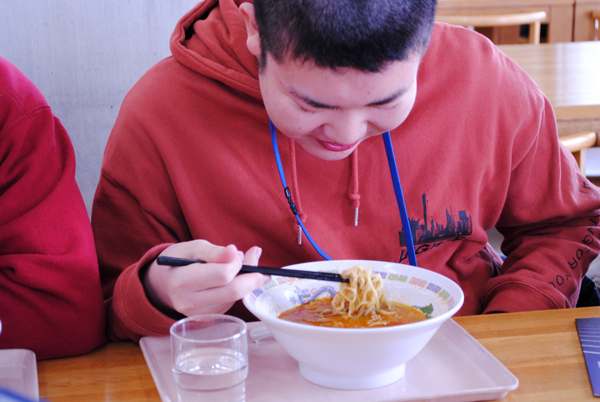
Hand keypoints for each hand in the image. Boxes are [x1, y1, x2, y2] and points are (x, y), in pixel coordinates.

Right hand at [141, 240, 268, 316]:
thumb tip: (234, 252)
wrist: (161, 286)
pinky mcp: (207, 318)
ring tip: (244, 261)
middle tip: (257, 258)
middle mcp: (189, 303)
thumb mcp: (191, 248)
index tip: (237, 252)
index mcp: (182, 282)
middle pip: (233, 291)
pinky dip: (238, 288)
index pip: (222, 276)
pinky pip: (230, 302)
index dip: (236, 263)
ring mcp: (199, 314)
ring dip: (247, 280)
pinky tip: (235, 276)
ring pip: (234, 298)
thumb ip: (214, 251)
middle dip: (252, 275)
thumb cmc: (177, 262)